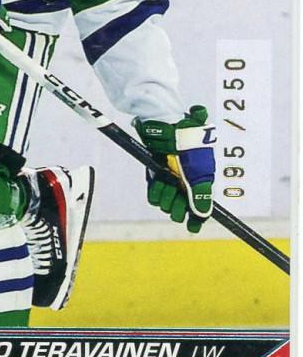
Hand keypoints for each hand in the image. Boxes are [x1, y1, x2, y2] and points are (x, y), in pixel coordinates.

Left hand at [134, 105, 215, 232]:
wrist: (165, 128)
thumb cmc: (187, 146)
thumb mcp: (198, 172)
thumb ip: (201, 195)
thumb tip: (203, 215)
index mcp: (200, 182)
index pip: (200, 208)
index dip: (196, 219)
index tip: (192, 228)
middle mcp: (185, 184)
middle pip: (181, 210)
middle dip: (178, 207)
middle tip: (176, 199)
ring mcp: (169, 181)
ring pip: (166, 204)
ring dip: (166, 197)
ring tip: (167, 183)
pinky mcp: (155, 176)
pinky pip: (153, 195)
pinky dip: (155, 191)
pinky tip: (158, 182)